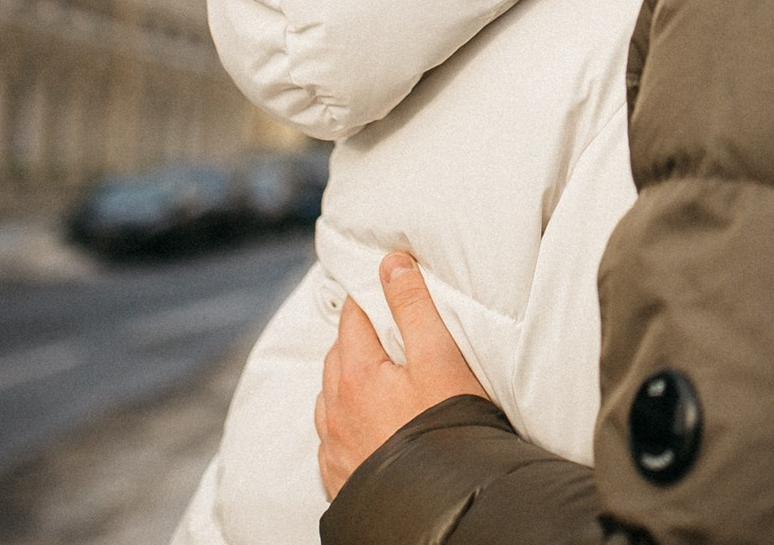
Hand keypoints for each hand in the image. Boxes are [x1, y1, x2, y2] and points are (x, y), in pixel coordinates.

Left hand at [316, 252, 489, 499]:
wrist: (440, 509)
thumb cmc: (445, 428)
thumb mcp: (439, 357)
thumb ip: (415, 306)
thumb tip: (391, 263)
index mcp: (355, 375)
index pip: (353, 319)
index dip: (368, 299)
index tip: (381, 289)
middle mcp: (334, 412)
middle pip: (337, 357)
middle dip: (356, 338)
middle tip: (382, 330)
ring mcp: (334, 449)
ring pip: (328, 401)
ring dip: (345, 383)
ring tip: (372, 378)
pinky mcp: (340, 479)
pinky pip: (331, 441)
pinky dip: (343, 424)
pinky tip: (363, 428)